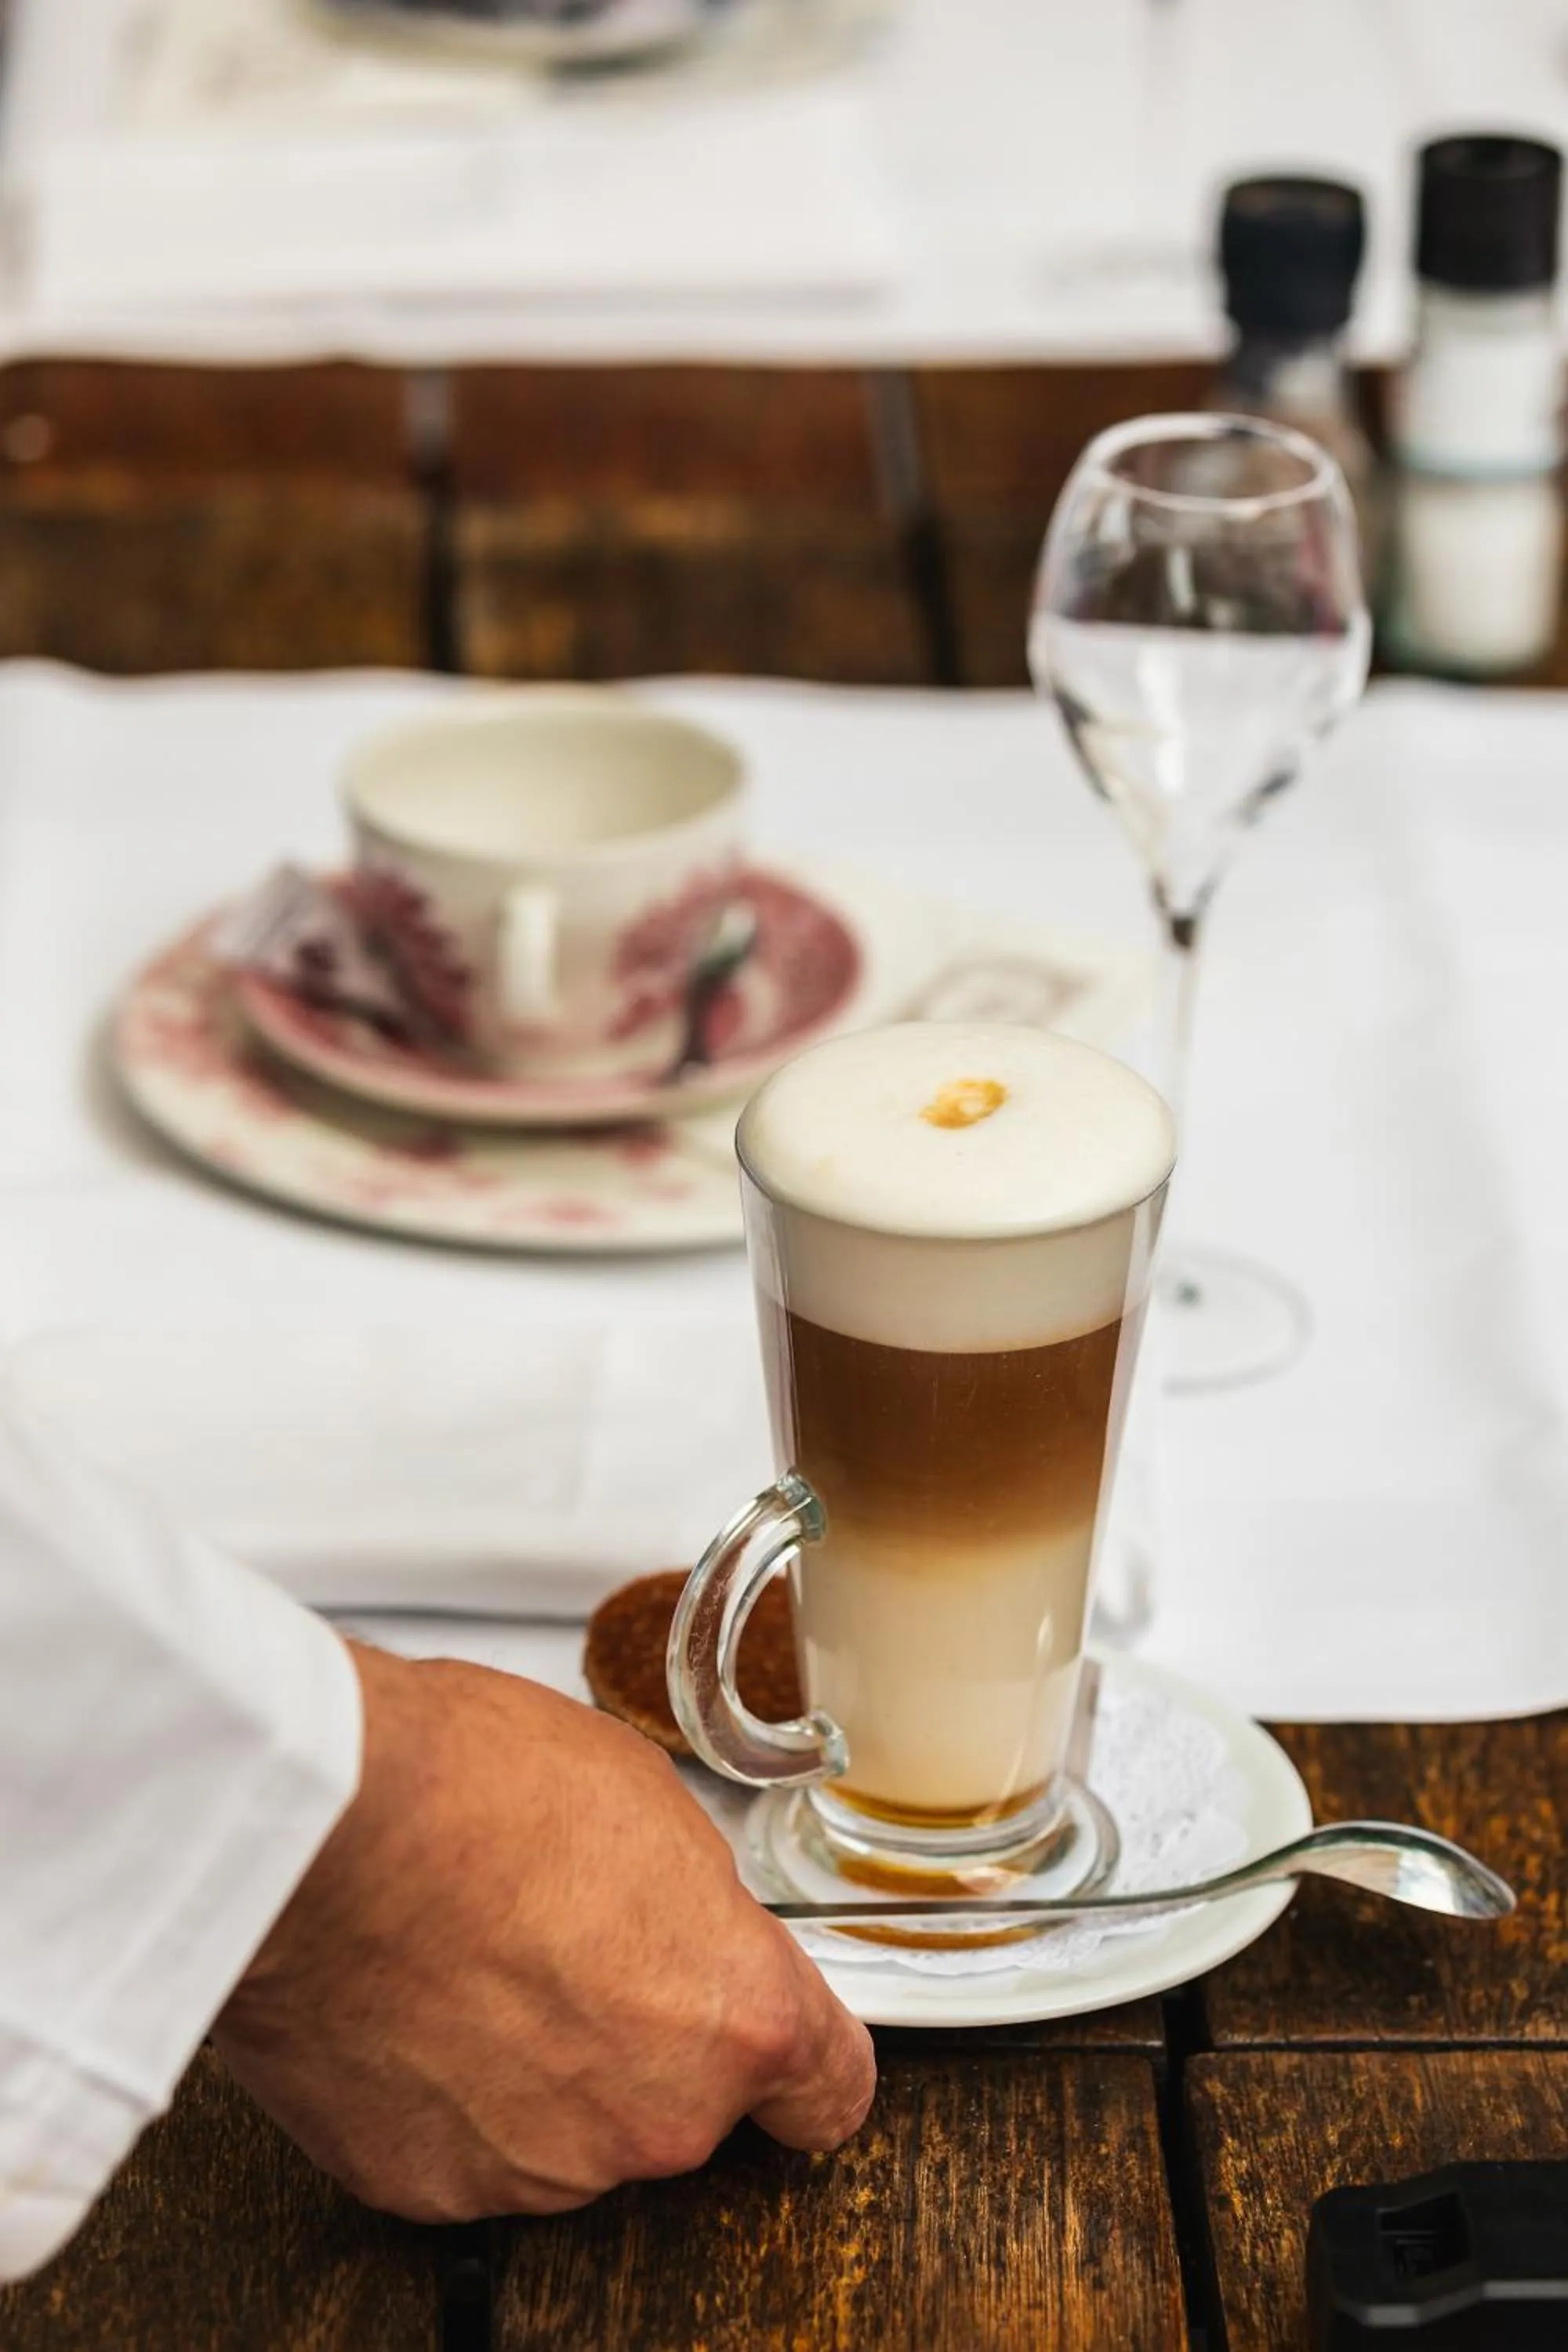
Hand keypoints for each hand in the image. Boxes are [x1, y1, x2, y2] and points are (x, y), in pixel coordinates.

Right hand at [214, 1642, 874, 2220]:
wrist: (320, 1832)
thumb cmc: (474, 1788)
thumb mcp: (648, 1798)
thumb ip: (694, 1903)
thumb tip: (681, 1922)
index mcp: (735, 2017)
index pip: (830, 2090)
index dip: (805, 2064)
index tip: (786, 2048)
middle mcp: (654, 2118)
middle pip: (683, 2099)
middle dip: (641, 2032)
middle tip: (571, 1941)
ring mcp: (540, 2168)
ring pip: (571, 2127)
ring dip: (541, 2064)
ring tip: (475, 1956)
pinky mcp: (428, 2187)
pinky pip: (468, 2146)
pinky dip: (449, 2094)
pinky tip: (417, 2003)